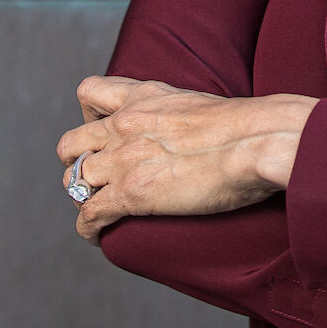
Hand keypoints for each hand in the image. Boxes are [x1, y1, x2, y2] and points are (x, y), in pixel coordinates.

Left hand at [57, 75, 317, 243]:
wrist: (256, 139)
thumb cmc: (246, 124)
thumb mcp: (202, 102)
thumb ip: (182, 113)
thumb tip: (197, 132)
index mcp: (144, 97)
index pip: (90, 92)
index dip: (87, 116)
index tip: (101, 131)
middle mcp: (125, 124)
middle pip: (70, 144)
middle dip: (77, 162)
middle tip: (98, 176)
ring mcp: (124, 159)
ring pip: (74, 180)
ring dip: (82, 196)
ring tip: (98, 208)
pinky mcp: (130, 193)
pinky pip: (89, 215)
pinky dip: (88, 229)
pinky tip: (97, 235)